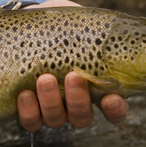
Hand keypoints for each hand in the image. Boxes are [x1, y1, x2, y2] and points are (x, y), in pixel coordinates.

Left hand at [17, 0, 128, 131]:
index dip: (115, 110)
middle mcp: (75, 103)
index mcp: (95, 88)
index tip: (111, 98)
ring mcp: (52, 108)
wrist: (30, 25)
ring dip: (51, 101)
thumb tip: (120, 29)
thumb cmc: (62, 27)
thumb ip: (101, 33)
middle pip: (82, 117)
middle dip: (78, 99)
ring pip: (56, 119)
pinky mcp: (28, 109)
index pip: (114, 110)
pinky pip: (31, 121)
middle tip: (73, 76)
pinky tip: (25, 94)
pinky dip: (28, 111)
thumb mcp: (83, 26)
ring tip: (44, 78)